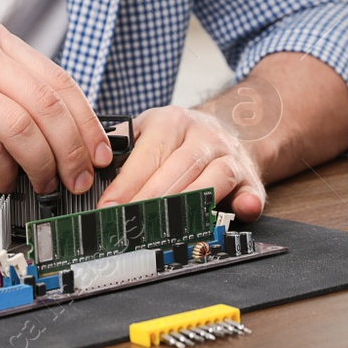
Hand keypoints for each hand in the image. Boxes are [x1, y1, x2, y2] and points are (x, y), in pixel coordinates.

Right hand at [0, 21, 111, 194]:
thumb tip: (46, 121)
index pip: (58, 79)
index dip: (85, 120)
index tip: (97, 148)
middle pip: (50, 104)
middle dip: (74, 147)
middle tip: (80, 175)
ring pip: (26, 127)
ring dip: (45, 164)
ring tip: (48, 184)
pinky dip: (8, 170)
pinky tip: (7, 181)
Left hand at [95, 105, 267, 220]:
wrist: (229, 127)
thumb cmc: (179, 139)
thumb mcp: (150, 131)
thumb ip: (126, 151)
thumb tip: (95, 173)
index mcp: (172, 121)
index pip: (149, 154)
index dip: (128, 183)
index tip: (110, 207)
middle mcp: (204, 135)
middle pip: (180, 167)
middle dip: (153, 199)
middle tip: (131, 223)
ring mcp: (230, 155)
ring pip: (214, 177)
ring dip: (191, 204)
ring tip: (168, 227)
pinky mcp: (250, 176)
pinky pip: (252, 189)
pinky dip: (249, 201)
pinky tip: (243, 210)